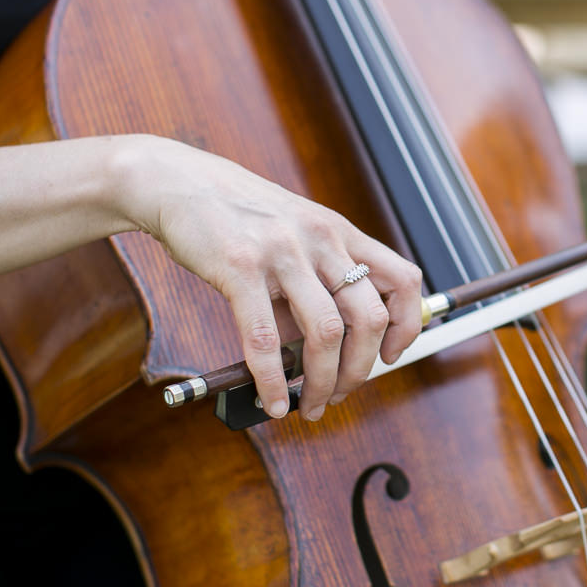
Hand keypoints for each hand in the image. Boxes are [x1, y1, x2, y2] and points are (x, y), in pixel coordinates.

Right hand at [116, 135, 422, 420]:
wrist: (179, 183)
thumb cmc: (236, 216)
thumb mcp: (292, 238)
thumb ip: (310, 289)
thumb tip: (313, 353)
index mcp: (340, 233)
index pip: (403, 279)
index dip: (407, 324)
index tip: (390, 354)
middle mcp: (322, 239)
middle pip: (370, 317)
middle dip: (360, 369)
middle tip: (342, 393)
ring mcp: (284, 252)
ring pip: (326, 332)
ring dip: (323, 382)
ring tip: (311, 404)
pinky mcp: (241, 267)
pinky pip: (265, 337)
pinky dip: (273, 380)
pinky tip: (273, 399)